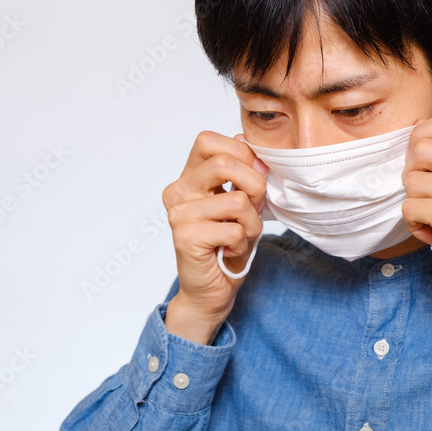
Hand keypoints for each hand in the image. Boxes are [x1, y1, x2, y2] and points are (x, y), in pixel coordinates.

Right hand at [160, 131, 267, 343]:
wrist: (212, 290)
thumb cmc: (227, 244)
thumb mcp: (242, 202)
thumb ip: (242, 172)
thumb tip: (247, 143)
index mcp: (188, 177)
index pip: (207, 141)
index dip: (239, 154)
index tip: (251, 178)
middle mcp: (177, 191)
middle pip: (224, 162)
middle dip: (254, 186)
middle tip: (251, 209)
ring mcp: (178, 214)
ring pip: (237, 200)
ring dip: (252, 224)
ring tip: (239, 237)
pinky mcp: (185, 237)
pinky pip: (234, 230)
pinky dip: (242, 244)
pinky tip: (229, 251)